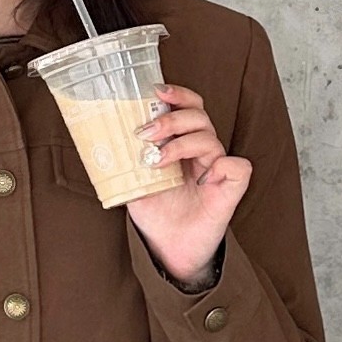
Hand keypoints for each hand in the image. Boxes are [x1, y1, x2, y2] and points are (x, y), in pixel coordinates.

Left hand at [124, 83, 249, 290]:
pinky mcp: (230, 191)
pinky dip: (224, 166)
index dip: (177, 95)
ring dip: (181, 142)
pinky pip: (239, 167)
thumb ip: (126, 160)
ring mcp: (217, 170)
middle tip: (146, 133)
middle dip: (171, 118)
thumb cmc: (157, 214)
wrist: (169, 250)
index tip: (156, 91)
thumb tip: (102, 139)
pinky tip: (205, 177)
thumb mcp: (133, 182)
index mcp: (183, 144)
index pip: (188, 107)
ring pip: (211, 138)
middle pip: (198, 117)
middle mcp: (201, 153)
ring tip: (157, 159)